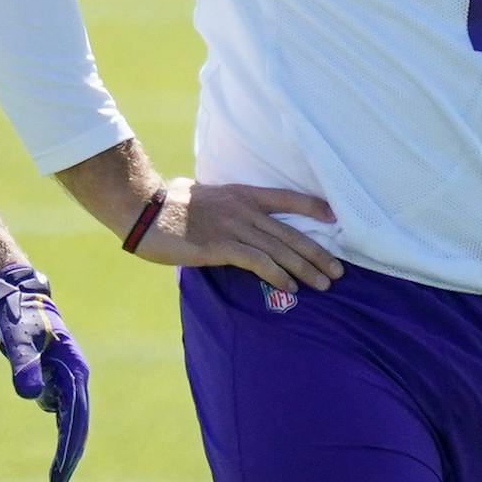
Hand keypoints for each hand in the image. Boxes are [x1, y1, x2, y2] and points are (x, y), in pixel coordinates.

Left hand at [0, 265, 90, 481]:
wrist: (17, 296)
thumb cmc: (19, 317)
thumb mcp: (17, 342)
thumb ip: (23, 367)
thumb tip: (30, 395)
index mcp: (73, 369)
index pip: (75, 416)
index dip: (68, 446)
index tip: (60, 473)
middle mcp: (75, 375)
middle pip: (78, 422)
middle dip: (70, 453)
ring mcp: (67, 376)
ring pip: (69, 417)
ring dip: (65, 442)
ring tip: (57, 472)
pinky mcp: (56, 376)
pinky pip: (60, 408)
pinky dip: (59, 426)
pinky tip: (53, 438)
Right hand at [132, 178, 345, 292]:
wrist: (144, 208)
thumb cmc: (169, 206)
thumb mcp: (205, 198)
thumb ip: (226, 209)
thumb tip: (235, 222)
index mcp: (241, 194)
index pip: (286, 198)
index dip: (312, 207)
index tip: (334, 217)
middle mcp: (244, 209)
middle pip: (290, 232)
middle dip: (317, 253)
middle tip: (338, 271)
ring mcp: (234, 227)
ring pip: (280, 249)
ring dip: (305, 269)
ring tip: (323, 284)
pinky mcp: (222, 246)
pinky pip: (259, 262)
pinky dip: (278, 275)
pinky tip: (291, 287)